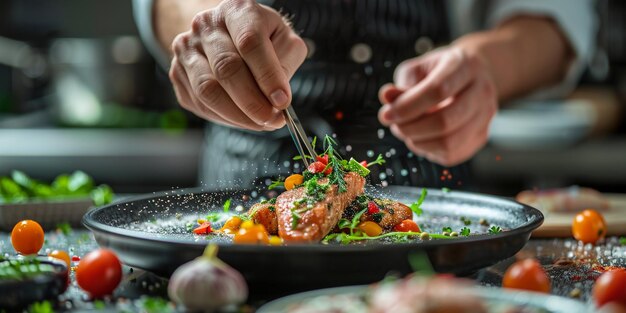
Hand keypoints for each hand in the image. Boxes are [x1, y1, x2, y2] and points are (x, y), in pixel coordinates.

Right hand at [169, 0, 306, 130]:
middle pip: (226, 68)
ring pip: (208, 90)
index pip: (250, 42)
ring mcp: (187, 49)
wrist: (227, 35)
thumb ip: (285, 64)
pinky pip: (199, 104)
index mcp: (236, 11)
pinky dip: (224, 118)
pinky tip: (242, 118)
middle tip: (273, 120)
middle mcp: (206, 25)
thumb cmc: (262, 40)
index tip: (282, 102)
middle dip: (253, 102)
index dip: (267, 76)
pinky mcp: (177, 73)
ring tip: (260, 123)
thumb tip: (277, 98)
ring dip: (238, 115)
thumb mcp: (284, 41)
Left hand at [378, 46, 497, 165]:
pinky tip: (421, 138)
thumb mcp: (417, 70)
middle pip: (446, 120)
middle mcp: (482, 90)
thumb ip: (402, 84)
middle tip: (395, 126)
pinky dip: (429, 151)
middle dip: (411, 128)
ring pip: (449, 142)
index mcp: (465, 65)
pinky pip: (451, 155)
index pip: (438, 90)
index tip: (386, 115)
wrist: (470, 76)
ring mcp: (486, 115)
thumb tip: (387, 97)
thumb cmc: (436, 72)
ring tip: (406, 132)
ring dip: (418, 143)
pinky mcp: (481, 136)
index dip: (408, 107)